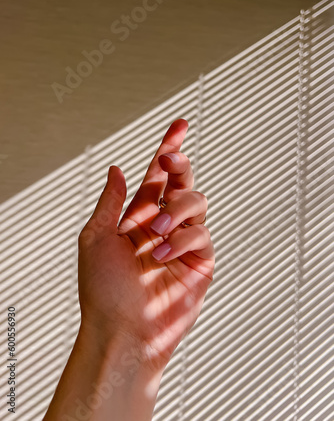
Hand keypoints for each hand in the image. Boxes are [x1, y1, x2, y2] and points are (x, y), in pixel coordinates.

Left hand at [78, 119, 214, 370]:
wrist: (122, 331)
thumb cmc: (103, 290)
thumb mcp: (96, 238)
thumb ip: (112, 202)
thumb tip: (117, 169)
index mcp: (139, 216)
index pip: (157, 176)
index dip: (168, 148)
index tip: (179, 125)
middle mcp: (163, 225)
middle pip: (182, 181)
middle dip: (178, 165)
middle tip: (168, 162)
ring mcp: (183, 242)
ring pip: (196, 202)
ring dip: (177, 208)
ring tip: (157, 230)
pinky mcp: (200, 261)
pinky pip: (201, 234)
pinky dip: (182, 240)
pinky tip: (163, 256)